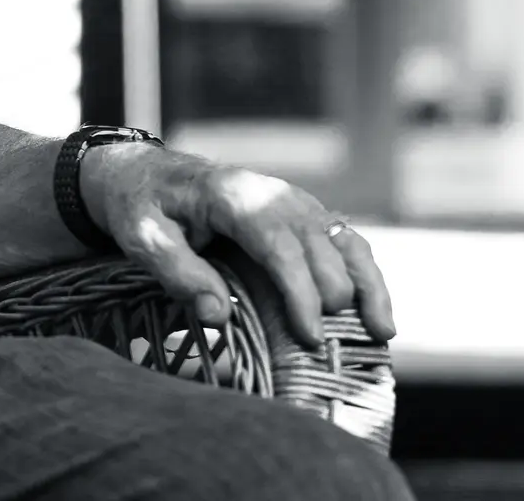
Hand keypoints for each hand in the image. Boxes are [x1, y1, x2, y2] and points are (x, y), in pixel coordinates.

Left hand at [80, 143, 397, 347]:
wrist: (144, 174)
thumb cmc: (141, 207)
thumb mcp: (142, 238)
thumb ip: (177, 273)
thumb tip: (218, 316)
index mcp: (231, 195)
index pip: (278, 244)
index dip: (300, 292)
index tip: (310, 336)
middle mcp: (271, 193)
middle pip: (318, 246)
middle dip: (332, 297)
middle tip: (329, 348)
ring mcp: (292, 201)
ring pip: (344, 240)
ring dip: (368, 285)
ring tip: (382, 332)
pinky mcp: (302, 213)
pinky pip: (344, 240)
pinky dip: (366, 273)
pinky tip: (376, 309)